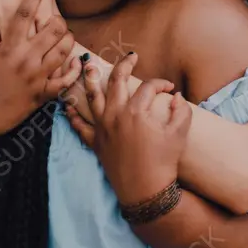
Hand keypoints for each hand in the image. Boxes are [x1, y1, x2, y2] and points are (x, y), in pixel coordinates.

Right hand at [0, 0, 81, 138]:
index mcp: (8, 48)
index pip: (24, 15)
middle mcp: (25, 59)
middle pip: (53, 30)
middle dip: (58, 21)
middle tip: (56, 20)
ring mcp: (36, 77)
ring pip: (64, 51)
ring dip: (68, 40)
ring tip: (66, 36)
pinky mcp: (42, 95)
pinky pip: (65, 80)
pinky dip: (74, 70)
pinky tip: (76, 61)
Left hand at [80, 53, 191, 202]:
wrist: (145, 190)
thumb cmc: (164, 162)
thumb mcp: (179, 133)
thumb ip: (181, 110)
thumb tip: (176, 96)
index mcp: (136, 111)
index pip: (148, 87)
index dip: (161, 84)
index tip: (169, 88)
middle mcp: (116, 115)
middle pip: (117, 81)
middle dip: (124, 65)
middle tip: (130, 57)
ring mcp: (102, 128)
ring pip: (93, 97)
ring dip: (90, 79)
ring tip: (87, 65)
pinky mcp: (95, 143)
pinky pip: (79, 126)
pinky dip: (72, 115)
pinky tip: (66, 105)